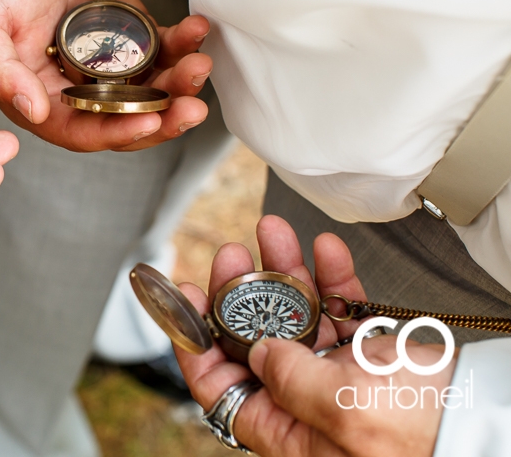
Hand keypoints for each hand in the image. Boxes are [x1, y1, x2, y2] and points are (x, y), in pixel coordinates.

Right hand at [0, 0, 211, 151]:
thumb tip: (32, 110)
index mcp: (39, 99)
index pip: (81, 131)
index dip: (116, 133)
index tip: (148, 122)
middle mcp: (76, 91)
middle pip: (126, 120)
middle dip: (163, 119)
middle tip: (191, 109)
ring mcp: (107, 67)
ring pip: (151, 90)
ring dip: (180, 85)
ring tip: (200, 64)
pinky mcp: (130, 37)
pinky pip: (163, 50)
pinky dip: (184, 44)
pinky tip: (197, 29)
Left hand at [175, 216, 452, 455]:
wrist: (488, 430)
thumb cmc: (422, 443)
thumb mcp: (342, 411)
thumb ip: (290, 379)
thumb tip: (260, 351)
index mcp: (285, 428)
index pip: (219, 383)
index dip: (197, 338)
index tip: (187, 296)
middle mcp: (304, 401)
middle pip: (254, 338)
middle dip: (241, 289)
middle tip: (235, 254)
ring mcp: (336, 376)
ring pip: (297, 315)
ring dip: (285, 270)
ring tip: (274, 232)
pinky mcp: (370, 356)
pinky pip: (341, 309)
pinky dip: (333, 276)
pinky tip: (325, 248)